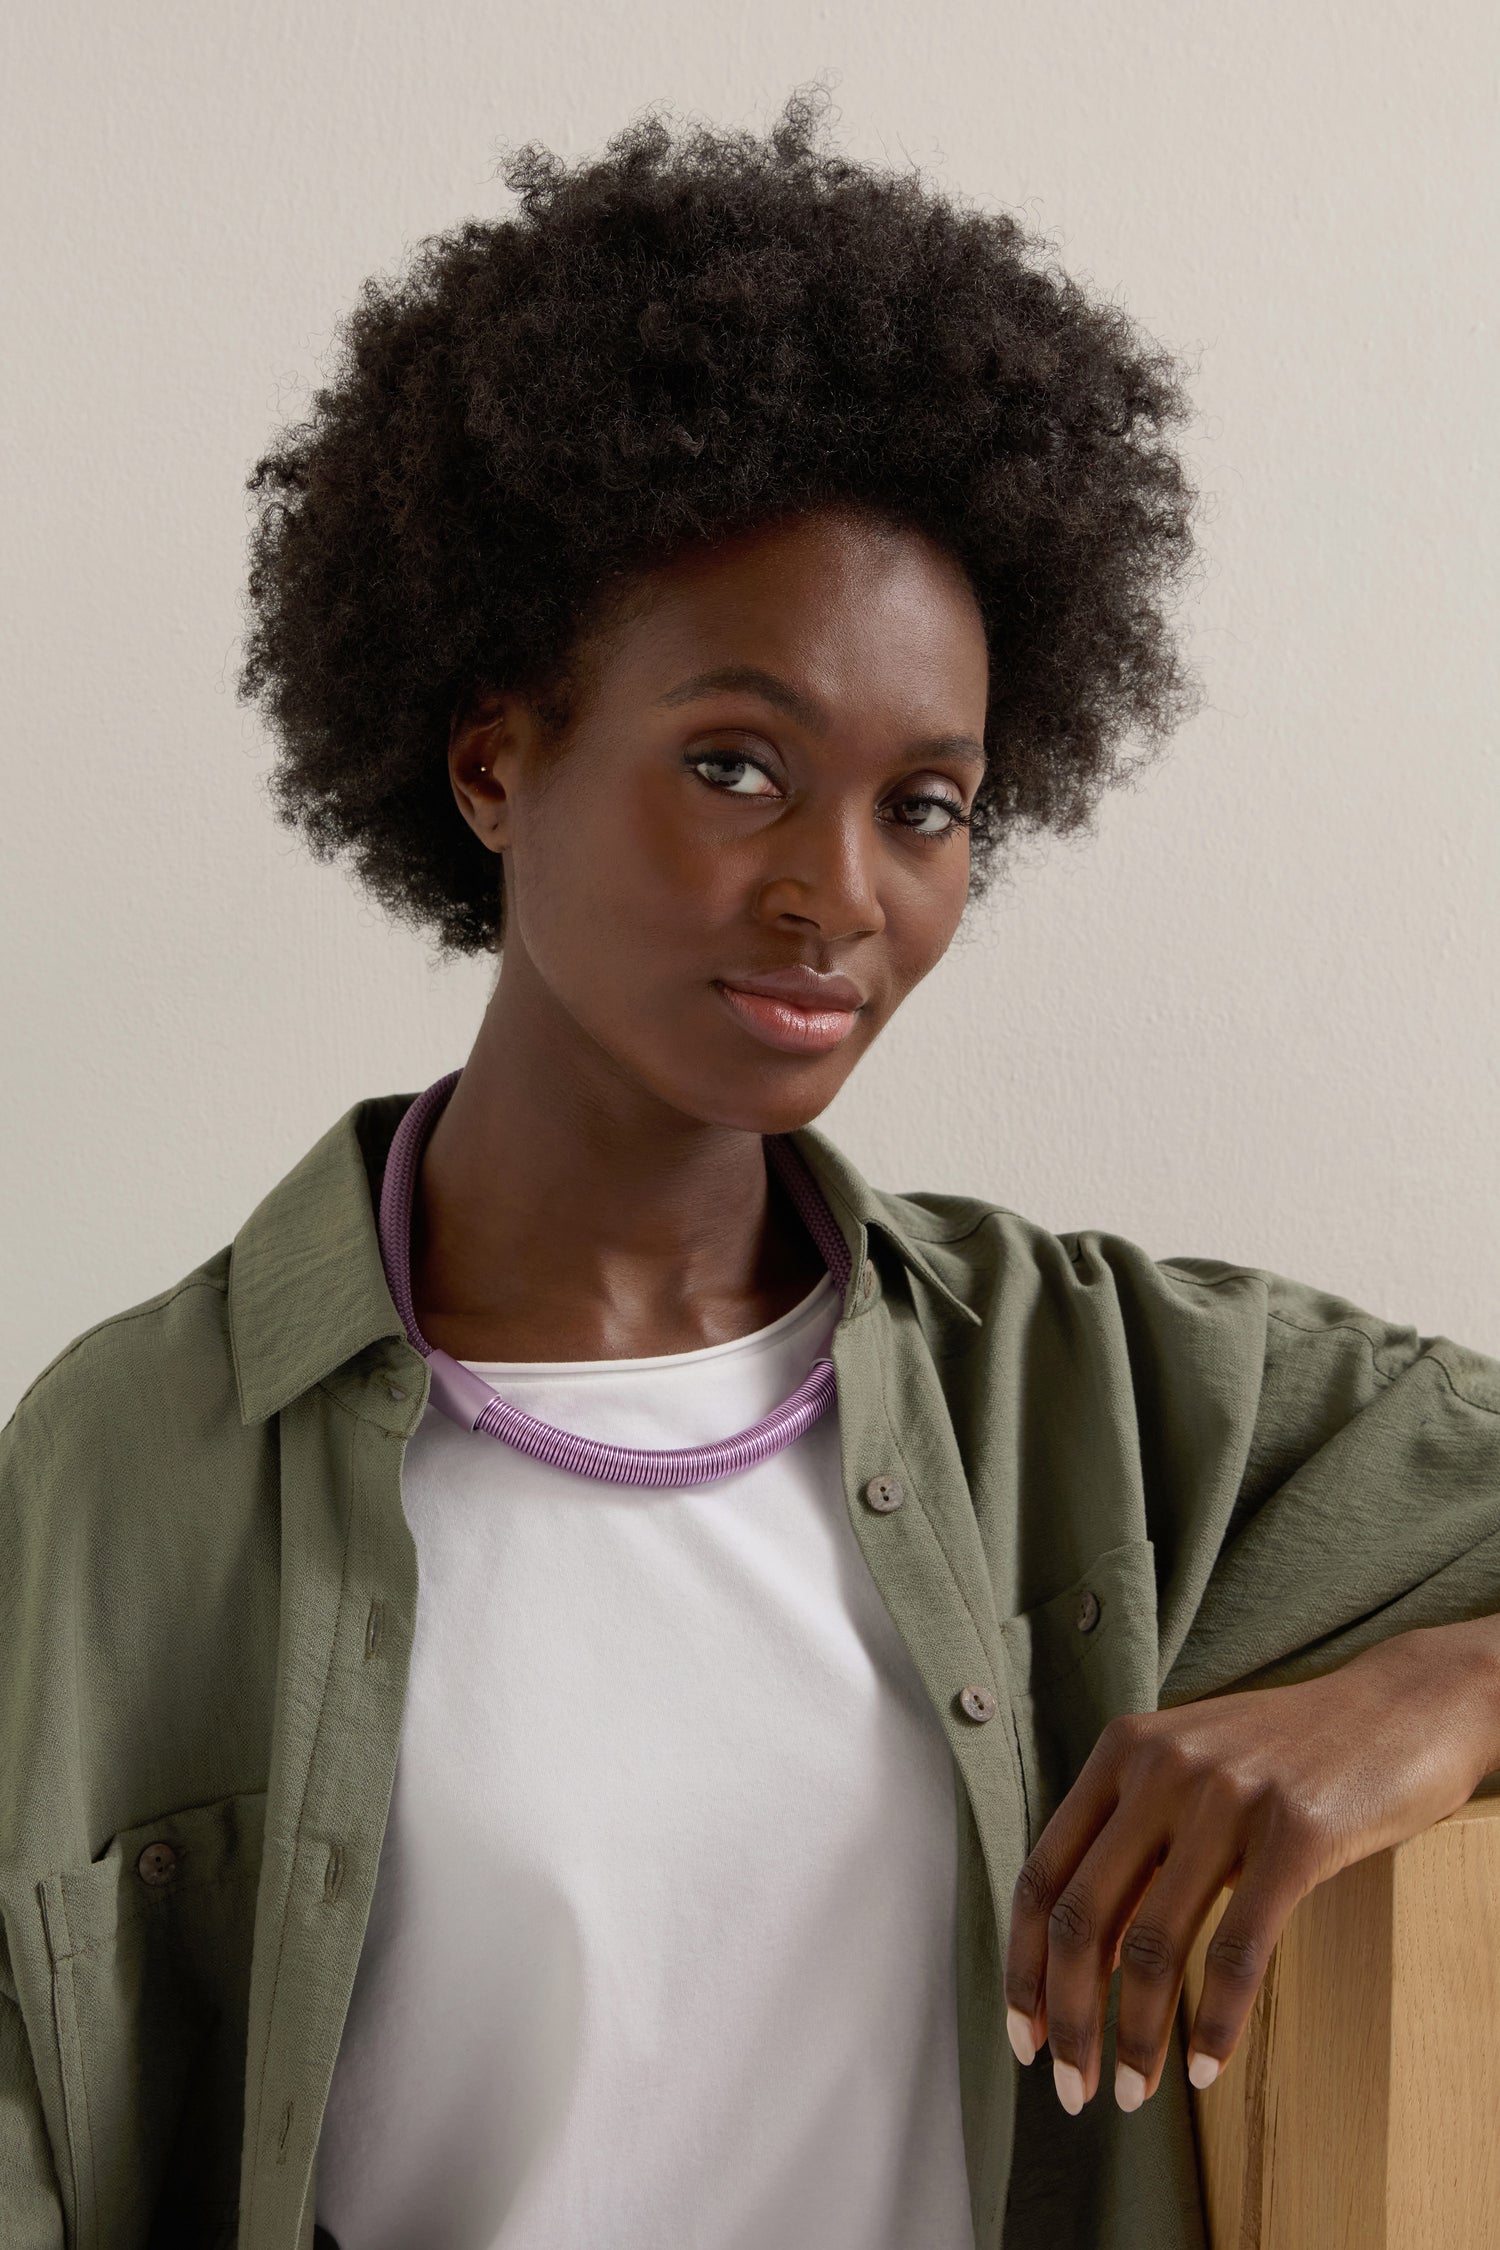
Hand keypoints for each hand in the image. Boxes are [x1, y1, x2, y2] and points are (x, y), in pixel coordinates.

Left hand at [1002, 1617, 1499, 2114]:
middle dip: (1068, 2017)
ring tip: (1132, 2093)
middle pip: (1083, 1918)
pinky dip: (1216, 2023)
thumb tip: (1084, 1950)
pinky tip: (1205, 2068)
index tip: (1023, 2035)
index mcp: (1122, 1751)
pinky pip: (1238, 1949)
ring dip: (1135, 2037)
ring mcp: (1228, 1797)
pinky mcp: (1297, 1832)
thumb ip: (1136, 1833)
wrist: (1405, 1706)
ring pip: (1155, 1944)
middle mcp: (1161, 1767)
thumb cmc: (1292, 1752)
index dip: (1022, 1966)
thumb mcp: (1193, 1766)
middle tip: (1072, 2092)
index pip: (1042, 1874)